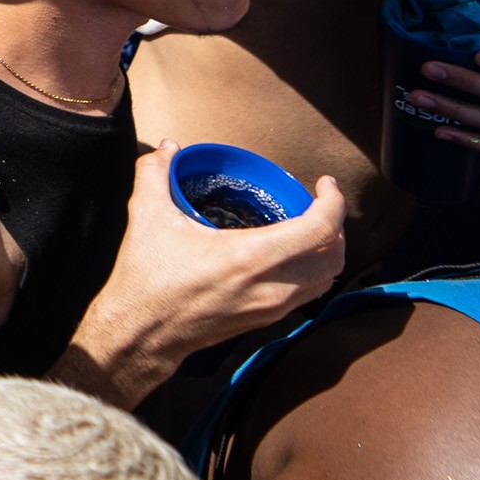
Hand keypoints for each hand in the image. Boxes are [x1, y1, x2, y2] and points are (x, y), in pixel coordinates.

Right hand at [82, 144, 344, 384]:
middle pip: (335, 257)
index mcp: (250, 257)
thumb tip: (169, 147)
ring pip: (327, 278)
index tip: (324, 184)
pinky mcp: (267, 320)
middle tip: (319, 203)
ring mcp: (273, 307)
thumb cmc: (147, 278)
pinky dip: (314, 271)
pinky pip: (309, 293)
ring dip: (328, 250)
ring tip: (311, 227)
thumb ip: (154, 173)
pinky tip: (291, 255)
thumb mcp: (147, 217)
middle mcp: (272, 286)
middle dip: (336, 225)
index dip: (332, 202)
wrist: (143, 332)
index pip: (319, 229)